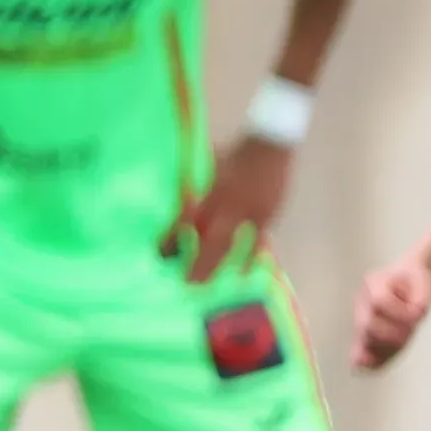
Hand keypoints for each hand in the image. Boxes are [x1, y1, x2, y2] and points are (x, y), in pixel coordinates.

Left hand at [163, 134, 289, 283]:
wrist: (270, 144)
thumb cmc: (234, 154)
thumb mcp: (208, 167)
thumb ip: (196, 187)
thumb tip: (180, 202)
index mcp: (211, 193)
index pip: (188, 221)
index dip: (173, 239)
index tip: (160, 256)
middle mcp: (229, 206)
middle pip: (210, 241)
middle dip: (198, 263)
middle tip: (186, 285)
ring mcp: (250, 213)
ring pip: (232, 246)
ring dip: (219, 266)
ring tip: (208, 285)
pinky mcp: (268, 215)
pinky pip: (257, 241)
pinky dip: (250, 257)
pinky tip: (244, 273)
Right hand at [352, 256, 430, 372]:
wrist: (406, 282)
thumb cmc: (415, 281)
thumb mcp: (424, 281)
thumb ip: (422, 296)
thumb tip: (417, 312)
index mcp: (374, 282)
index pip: (379, 300)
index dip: (399, 312)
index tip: (419, 315)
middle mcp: (362, 300)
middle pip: (366, 323)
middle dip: (390, 334)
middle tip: (410, 333)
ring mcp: (361, 316)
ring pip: (364, 337)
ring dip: (383, 346)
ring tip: (402, 344)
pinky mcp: (365, 333)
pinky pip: (362, 348)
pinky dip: (368, 358)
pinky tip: (366, 368)